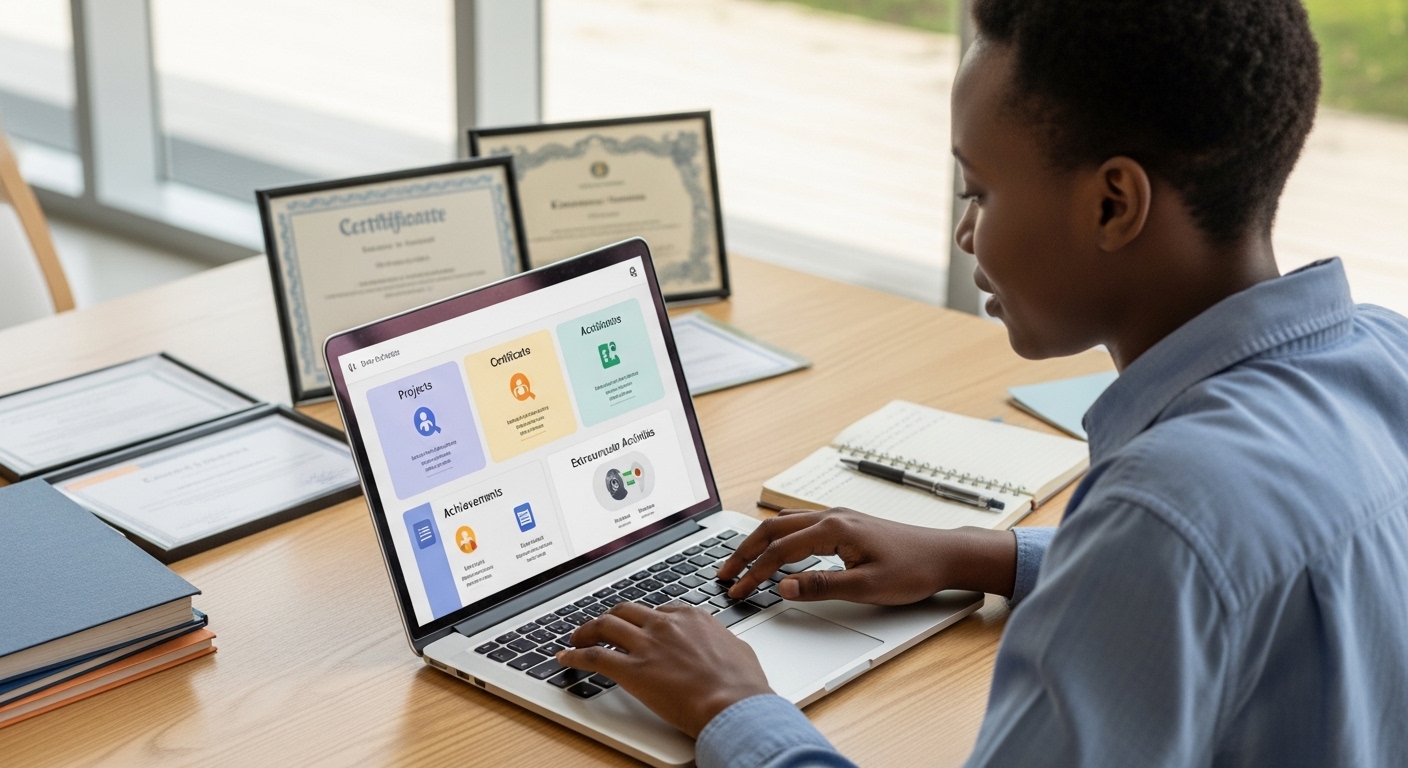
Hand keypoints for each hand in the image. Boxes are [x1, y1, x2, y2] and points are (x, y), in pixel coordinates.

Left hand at [556, 602, 772, 737]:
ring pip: (605, 626)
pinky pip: (595, 657)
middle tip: (599, 627)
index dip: (642, 620)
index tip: (636, 627)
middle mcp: (665, 625)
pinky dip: (576, 656)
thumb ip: (722, 644)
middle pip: (625, 611)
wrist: (734, 704)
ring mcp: (647, 645)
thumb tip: (723, 647)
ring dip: (586, 631)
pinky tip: (567, 658)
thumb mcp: (738, 650)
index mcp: (691, 617)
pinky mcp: (632, 670)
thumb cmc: (742, 684)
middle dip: (609, 618)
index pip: (657, 611)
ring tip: (576, 638)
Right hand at [717, 507, 1018, 602]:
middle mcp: (831, 517)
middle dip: (744, 552)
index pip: (779, 551)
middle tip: (723, 573)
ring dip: (759, 542)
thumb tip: (781, 587)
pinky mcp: (845, 523)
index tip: (735, 590)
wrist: (945, 555)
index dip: (753, 572)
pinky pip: (800, 525)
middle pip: (773, 529)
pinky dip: (778, 537)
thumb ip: (820, 587)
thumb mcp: (866, 587)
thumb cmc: (913, 570)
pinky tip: (776, 549)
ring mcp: (838, 517)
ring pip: (784, 524)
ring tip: (740, 562)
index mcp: (833, 529)